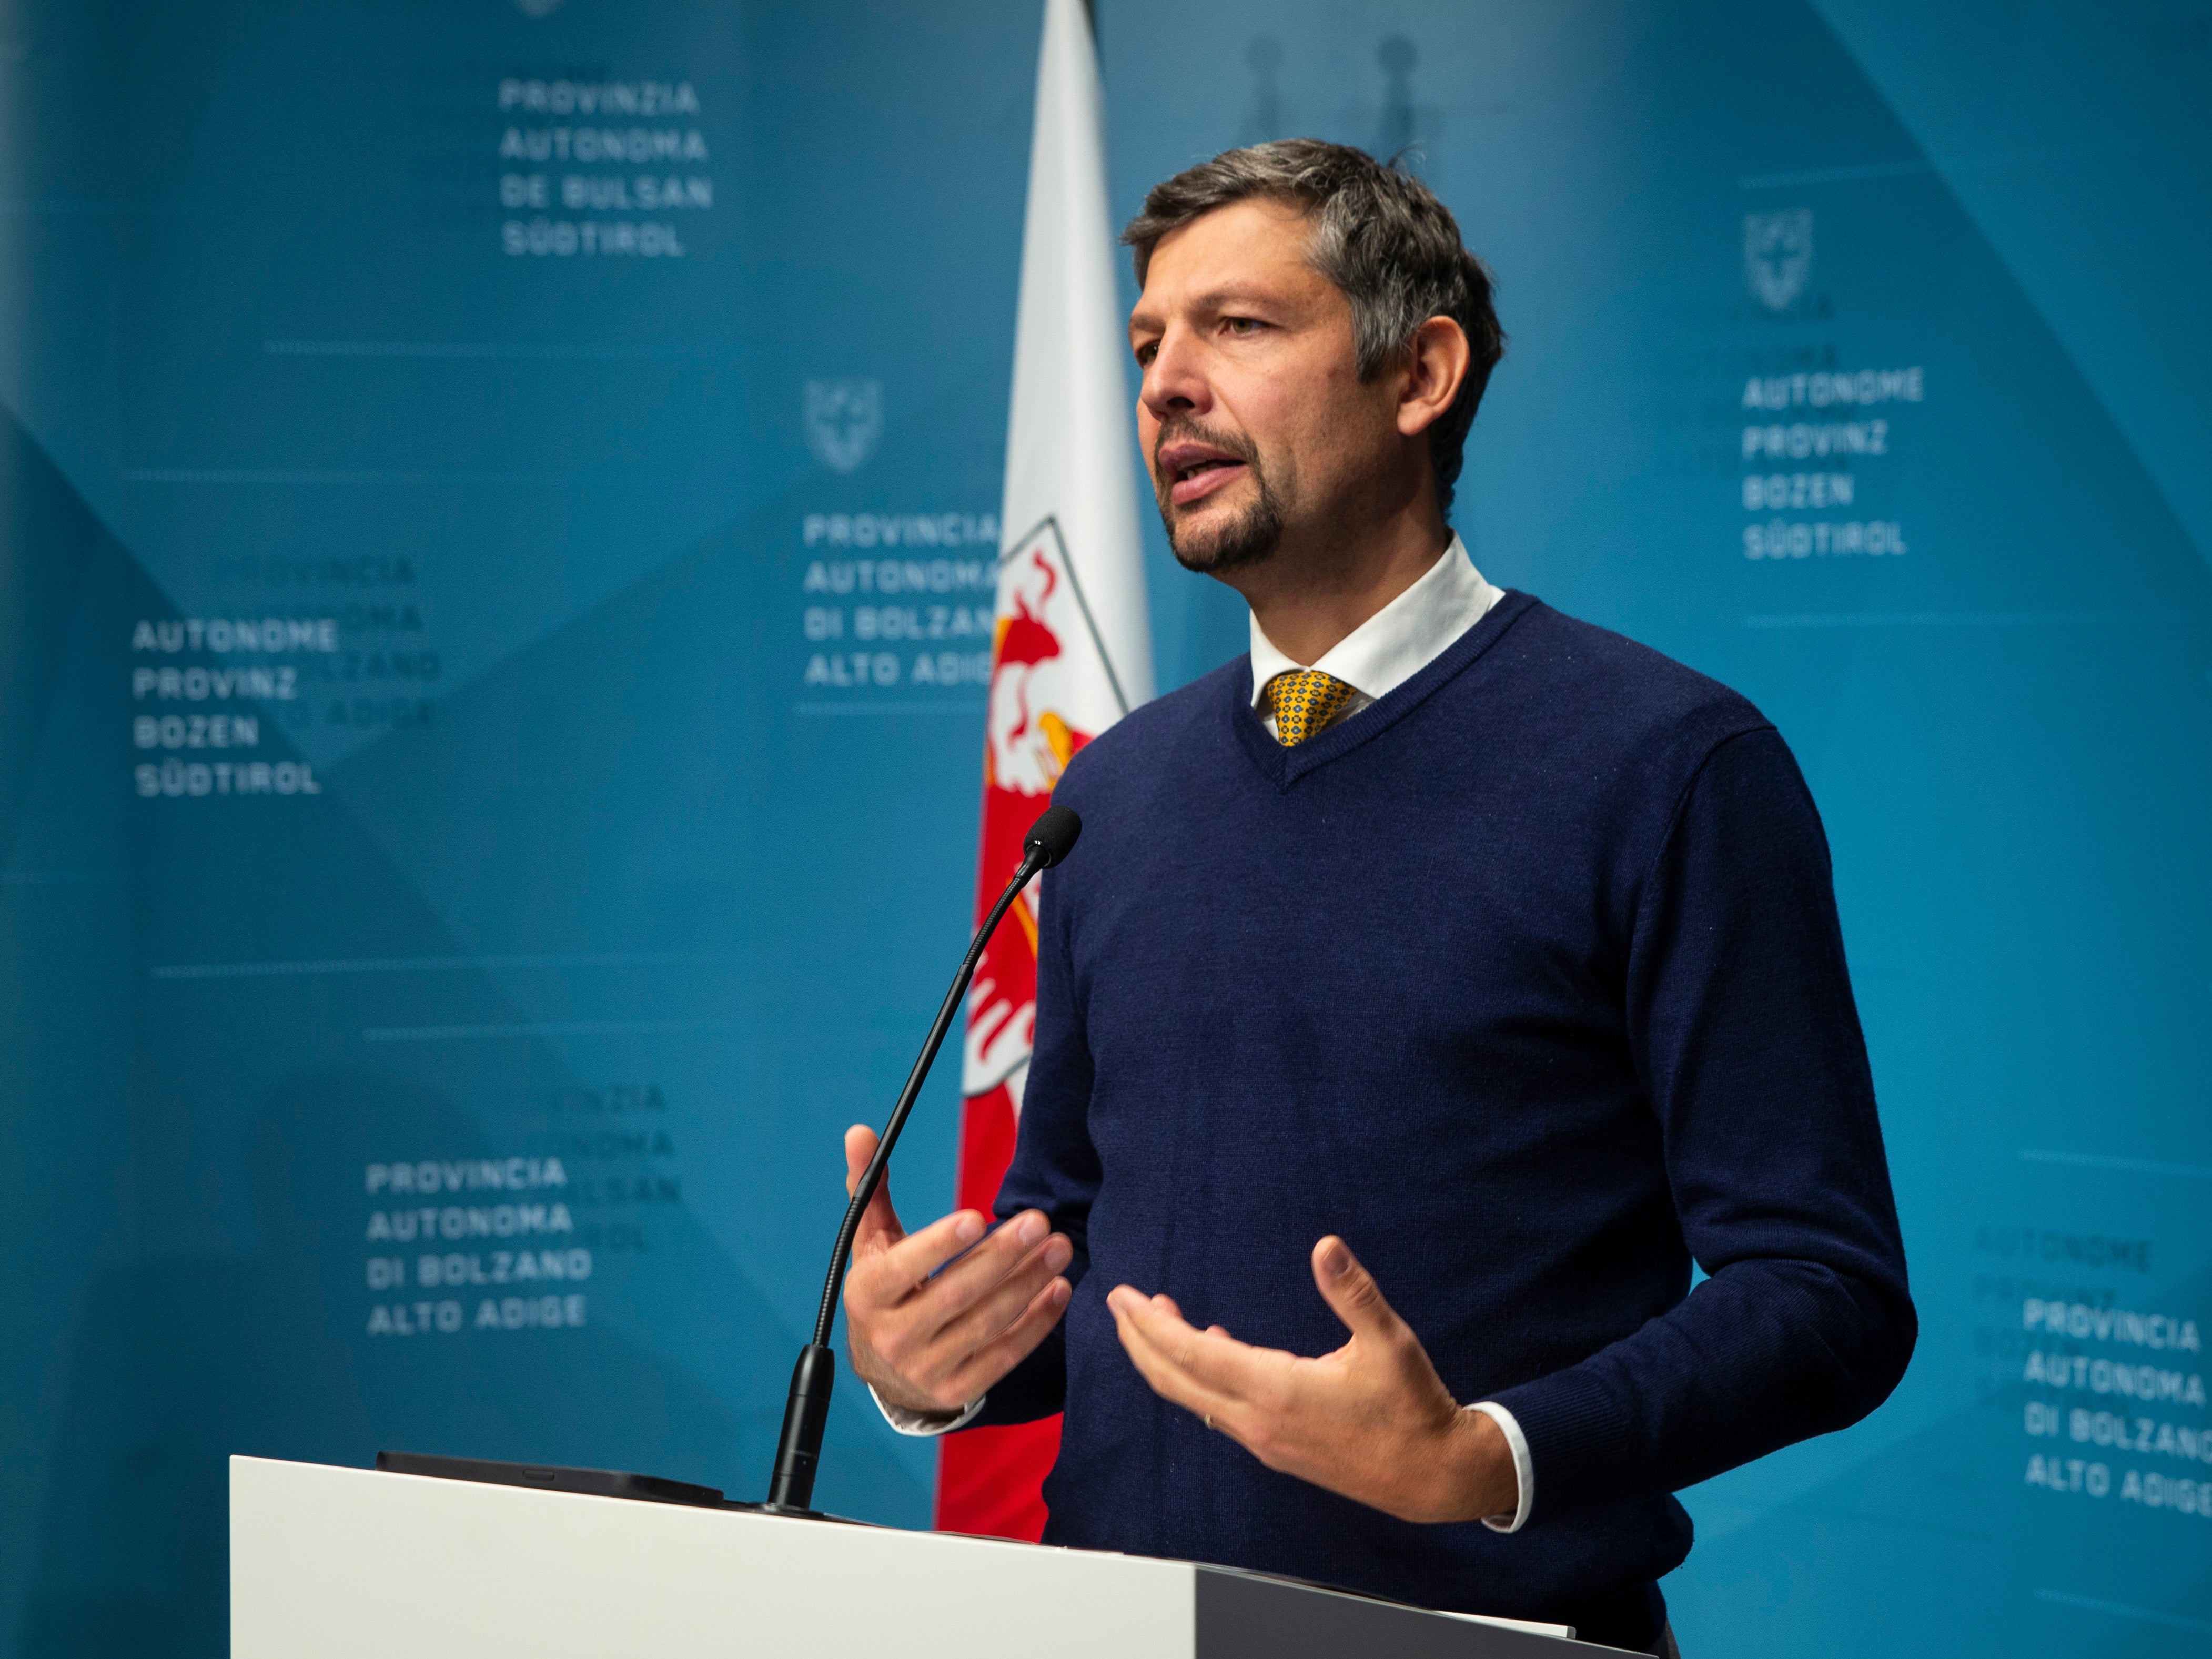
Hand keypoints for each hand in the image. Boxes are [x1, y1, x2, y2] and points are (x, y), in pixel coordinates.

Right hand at [840, 1124, 1073, 1415]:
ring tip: (1060, 1247)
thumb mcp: (872, 1243)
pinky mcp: (959, 1389)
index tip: (978, 1216)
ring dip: (1028, 1283)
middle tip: (1039, 1222)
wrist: (885, 1371)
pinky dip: (1036, 1323)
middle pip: (955, 1295)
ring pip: (986, 1324)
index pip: (904, 1269)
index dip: (939, 1245)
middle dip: (1001, 1256)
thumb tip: (860, 1132)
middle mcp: (893, 1337)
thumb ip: (869, 1189)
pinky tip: (1059, 1289)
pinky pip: (1004, 1356)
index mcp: (868, 1295)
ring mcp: (927, 1369)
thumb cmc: (885, 1291)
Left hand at [1105, 1236, 1515, 1524]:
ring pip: (1193, 1398)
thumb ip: (1353, 1293)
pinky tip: (1212, 1347)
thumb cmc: (1412, 1408)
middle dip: (1139, 1341)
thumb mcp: (1390, 1342)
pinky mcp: (1274, 1449)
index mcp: (1278, 1390)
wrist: (1430, 1476)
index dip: (1151, 1324)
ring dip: (1167, 1359)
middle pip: (1175, 1381)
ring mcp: (1263, 1440)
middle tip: (1118, 1304)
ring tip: (1155, 1318)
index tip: (1122, 1296)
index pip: (1193, 1354)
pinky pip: (1218, 1409)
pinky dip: (1198, 1378)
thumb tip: (1326, 1245)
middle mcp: (1258, 1421)